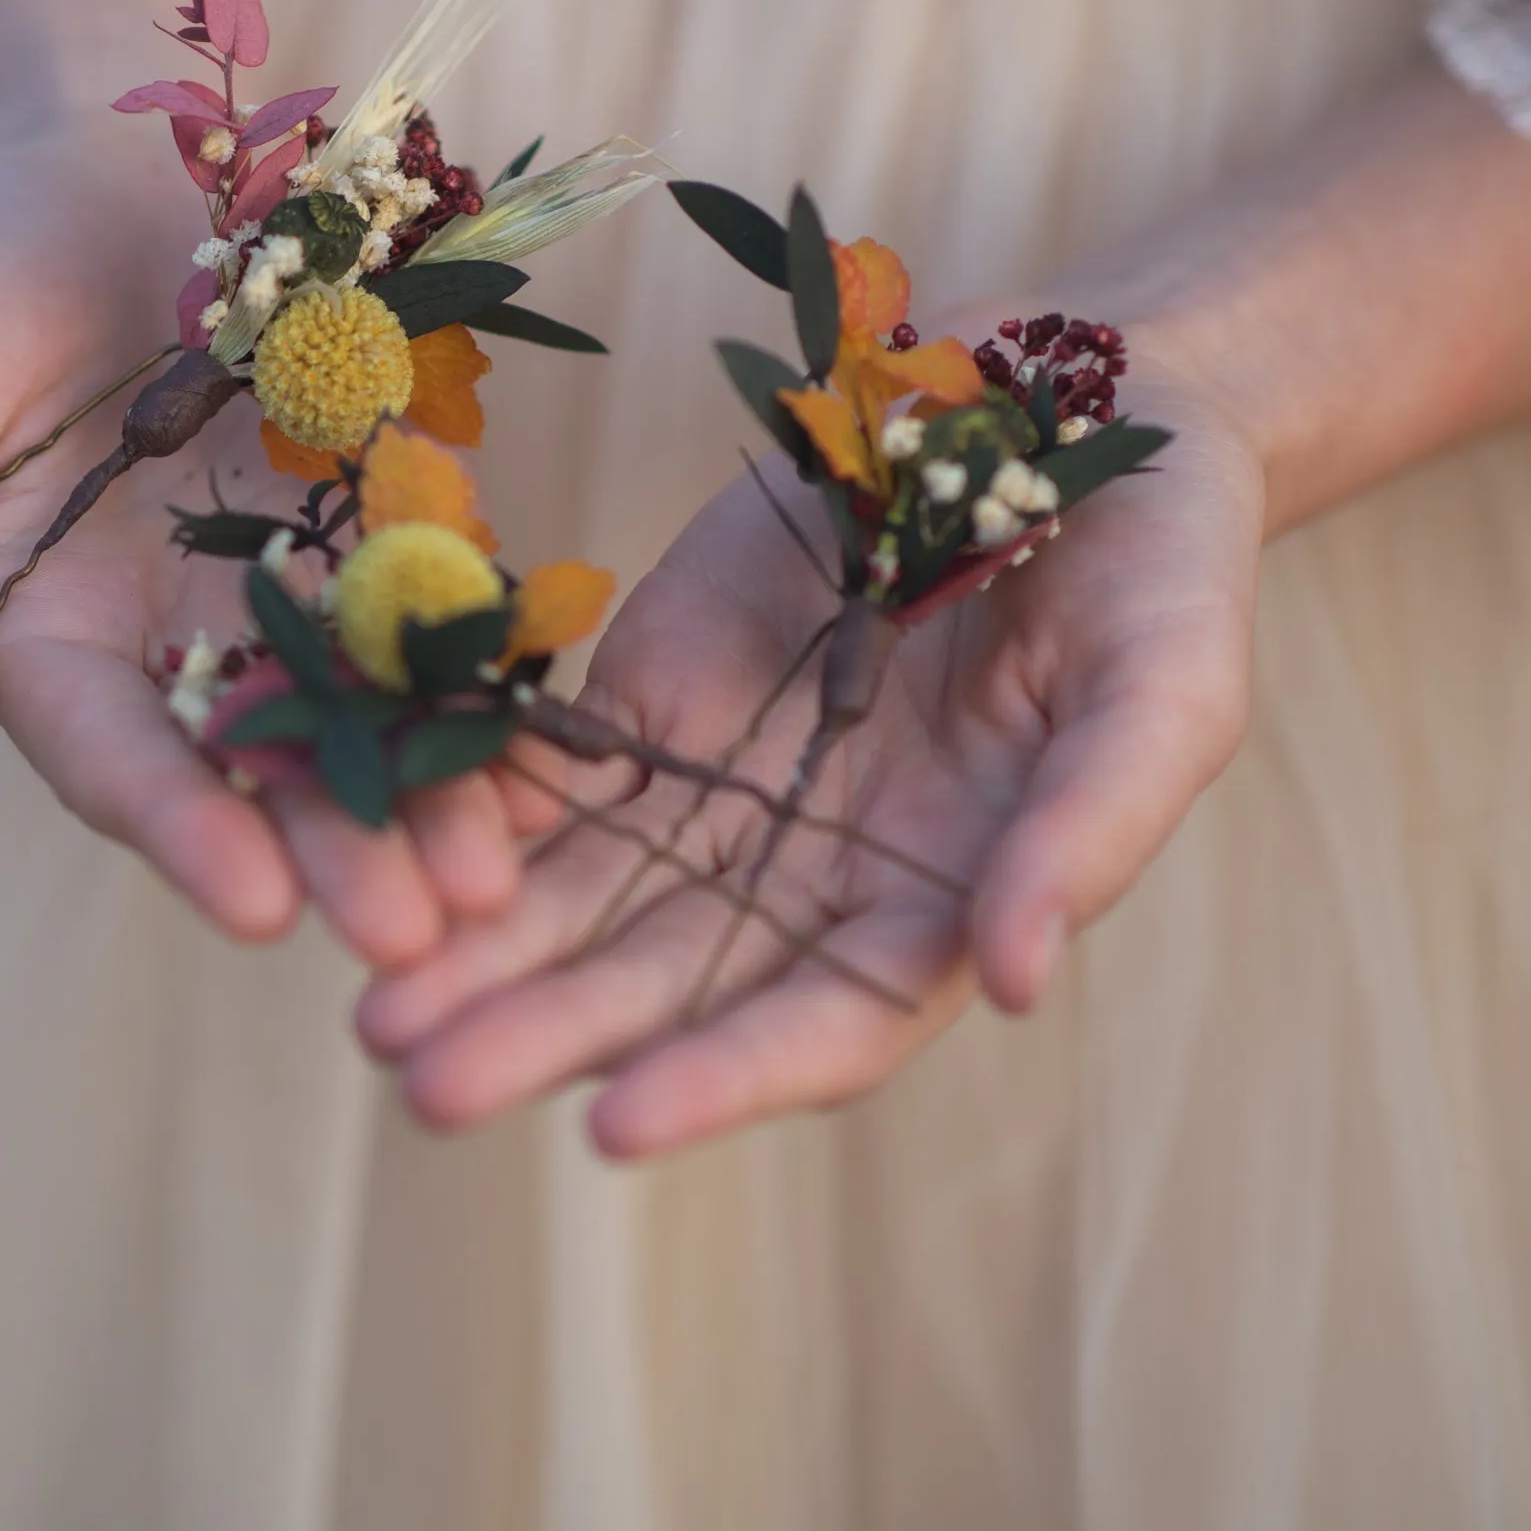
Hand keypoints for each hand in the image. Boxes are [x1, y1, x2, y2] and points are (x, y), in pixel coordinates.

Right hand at [0, 0, 526, 963]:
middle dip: (342, 846)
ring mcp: (293, 586)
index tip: (255, 907)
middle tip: (423, 935)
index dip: (181, 829)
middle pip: (263, 767)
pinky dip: (503, 670)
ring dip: (438, 792)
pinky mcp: (392, 513)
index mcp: (49, 647)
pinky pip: (455, 605)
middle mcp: (176, 645)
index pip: (116, 761)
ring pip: (371, 710)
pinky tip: (567, 731)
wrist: (102, 140)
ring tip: (511, 874)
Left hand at [355, 363, 1261, 1156]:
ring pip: (575, 895)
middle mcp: (809, 878)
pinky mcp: (647, 692)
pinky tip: (370, 843)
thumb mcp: (1164, 696)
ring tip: (366, 1013)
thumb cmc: (1158, 571)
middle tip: (418, 1081)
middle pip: (659, 985)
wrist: (1080, 405)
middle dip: (539, 1035)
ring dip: (473, 955)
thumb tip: (1011, 982)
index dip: (718, 1081)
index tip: (610, 1124)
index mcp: (937, 909)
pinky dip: (459, 811)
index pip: (815, 1027)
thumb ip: (1086, 835)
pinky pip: (541, 770)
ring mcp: (720, 787)